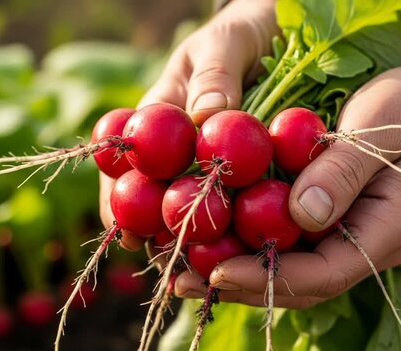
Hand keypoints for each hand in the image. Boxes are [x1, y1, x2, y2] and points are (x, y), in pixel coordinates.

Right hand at [99, 0, 278, 250]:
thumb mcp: (228, 40)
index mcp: (162, 114)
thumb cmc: (246, 28)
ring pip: (191, 206)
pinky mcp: (246, 170)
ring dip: (189, 240)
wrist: (281, 28)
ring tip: (196, 272)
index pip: (125, 161)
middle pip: (153, 195)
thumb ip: (215, 73)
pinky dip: (233, 228)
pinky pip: (237, 204)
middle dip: (153, 233)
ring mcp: (210, 159)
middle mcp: (180, 144)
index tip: (127, 231)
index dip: (120, 199)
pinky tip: (240, 253)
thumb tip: (204, 117)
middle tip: (163, 264)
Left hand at [175, 58, 400, 307]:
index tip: (218, 271)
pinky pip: (287, 241)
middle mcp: (362, 245)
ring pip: (288, 267)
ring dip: (236, 269)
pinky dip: (248, 242)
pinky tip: (211, 237)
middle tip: (183, 281)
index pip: (322, 274)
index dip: (268, 277)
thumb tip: (300, 215)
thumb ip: (343, 171)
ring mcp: (345, 235)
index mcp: (384, 232)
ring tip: (185, 269)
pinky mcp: (329, 218)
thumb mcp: (382, 129)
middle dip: (239, 284)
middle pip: (297, 282)